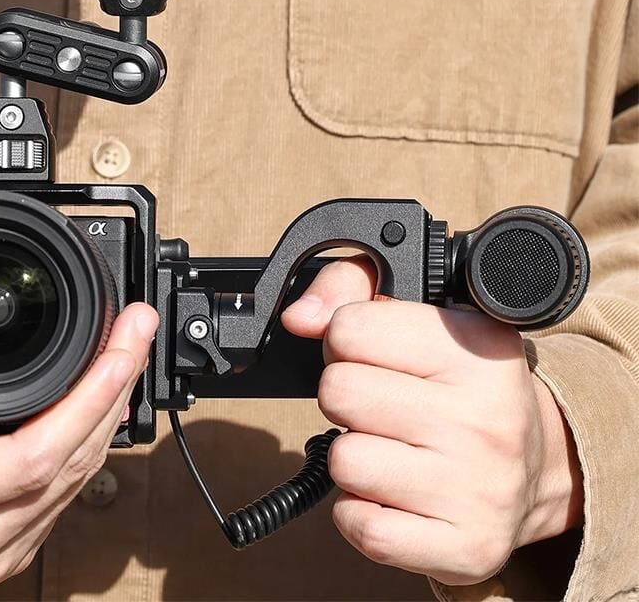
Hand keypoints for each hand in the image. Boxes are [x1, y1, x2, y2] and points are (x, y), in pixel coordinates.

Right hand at [0, 245, 157, 600]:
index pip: (37, 453)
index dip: (94, 393)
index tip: (123, 337)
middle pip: (72, 472)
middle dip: (115, 394)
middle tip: (135, 333)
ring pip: (70, 497)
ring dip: (104, 426)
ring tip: (124, 361)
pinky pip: (51, 514)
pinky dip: (80, 460)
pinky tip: (92, 416)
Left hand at [281, 257, 582, 585]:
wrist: (540, 466)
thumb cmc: (463, 384)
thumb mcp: (422, 315)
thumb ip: (349, 289)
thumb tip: (298, 317)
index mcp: (477, 347)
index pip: (348, 329)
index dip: (345, 339)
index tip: (373, 354)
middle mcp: (485, 417)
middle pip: (337, 393)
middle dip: (345, 395)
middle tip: (380, 403)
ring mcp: (477, 488)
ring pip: (343, 462)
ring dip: (352, 455)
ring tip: (391, 446)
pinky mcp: (466, 548)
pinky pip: (362, 527)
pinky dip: (360, 511)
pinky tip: (392, 492)